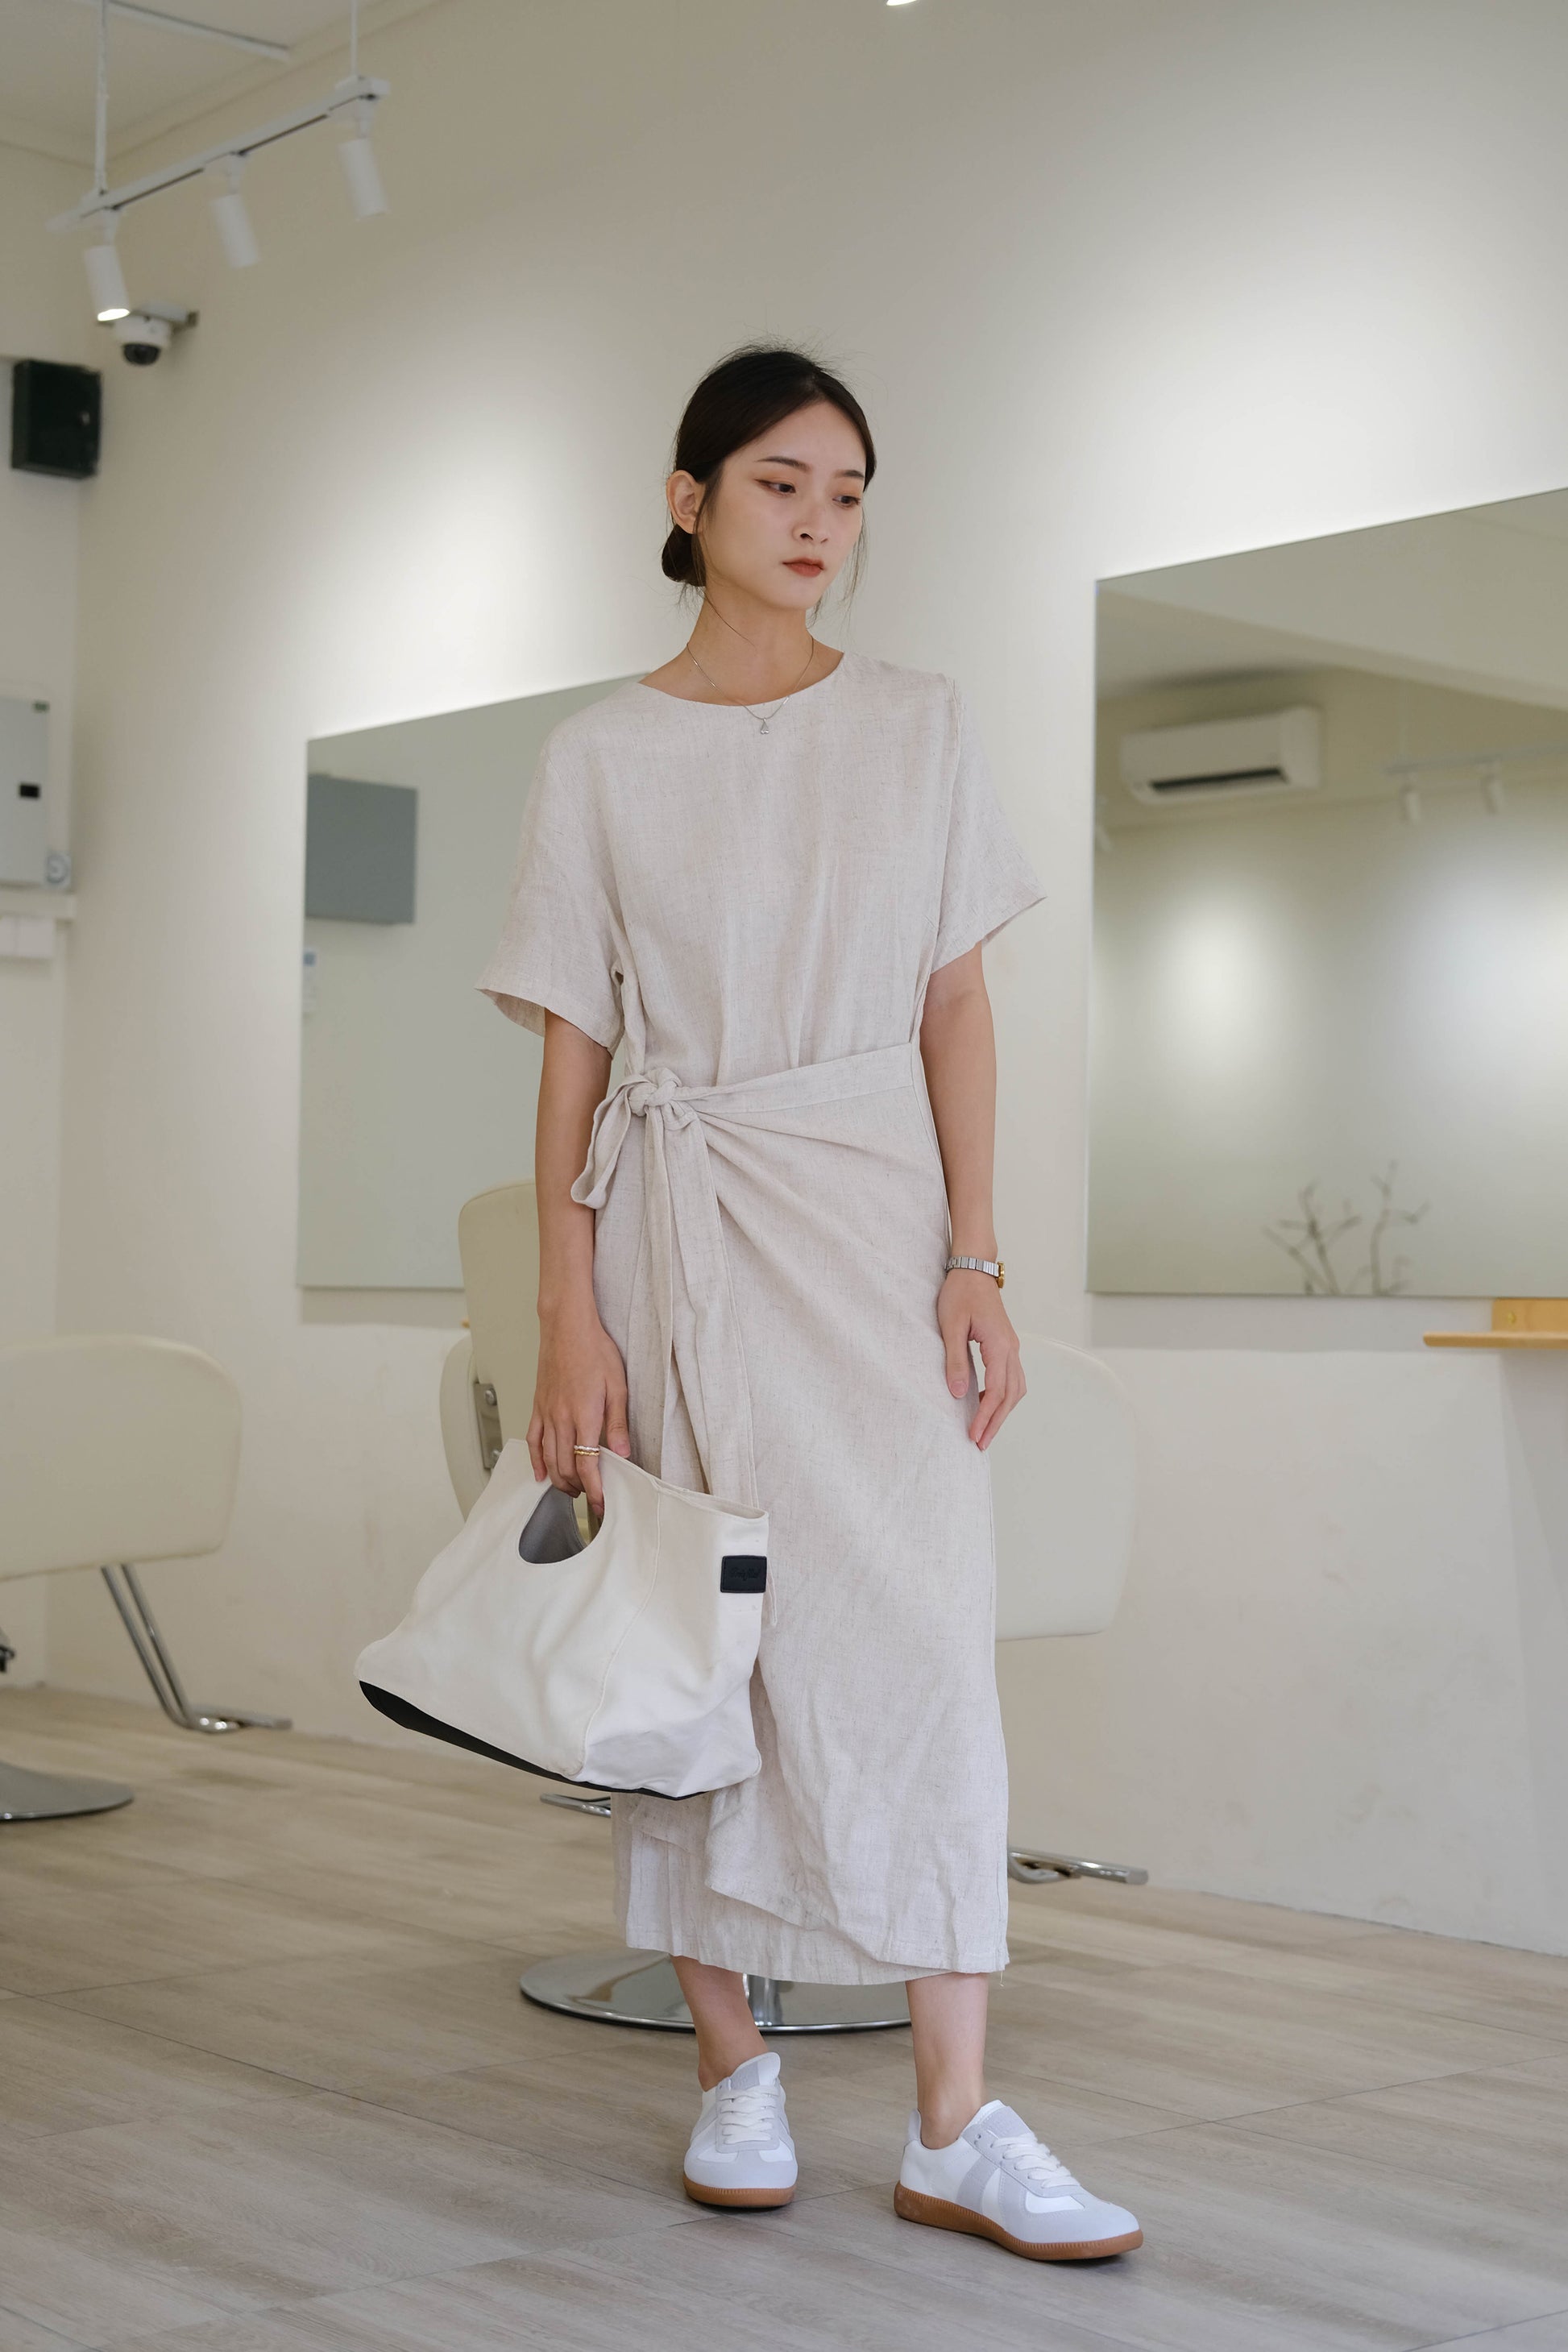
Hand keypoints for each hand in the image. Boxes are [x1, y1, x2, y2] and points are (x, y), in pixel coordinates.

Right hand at [528, 1301, 632, 1514]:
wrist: (567, 1327)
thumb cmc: (594, 1350)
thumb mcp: (617, 1386)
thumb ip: (617, 1423)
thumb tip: (622, 1453)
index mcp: (584, 1416)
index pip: (587, 1465)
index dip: (595, 1490)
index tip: (602, 1504)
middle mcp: (562, 1419)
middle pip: (565, 1467)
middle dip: (579, 1489)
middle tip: (592, 1497)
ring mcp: (547, 1414)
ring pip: (548, 1459)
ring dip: (560, 1480)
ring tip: (573, 1491)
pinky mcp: (538, 1407)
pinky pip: (533, 1440)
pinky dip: (535, 1461)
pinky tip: (539, 1474)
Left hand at [937, 1270, 1024, 1450]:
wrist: (974, 1269)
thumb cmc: (960, 1293)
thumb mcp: (951, 1326)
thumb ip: (955, 1360)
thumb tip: (959, 1394)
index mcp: (999, 1345)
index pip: (996, 1391)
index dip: (985, 1417)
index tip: (973, 1435)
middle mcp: (1011, 1349)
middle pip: (1010, 1396)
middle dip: (996, 1422)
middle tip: (980, 1444)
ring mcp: (1012, 1347)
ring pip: (1015, 1389)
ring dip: (1002, 1412)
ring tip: (985, 1430)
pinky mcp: (1006, 1346)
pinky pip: (1011, 1379)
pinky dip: (1002, 1397)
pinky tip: (984, 1404)